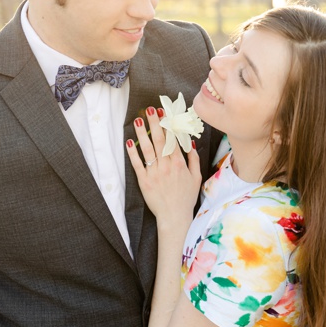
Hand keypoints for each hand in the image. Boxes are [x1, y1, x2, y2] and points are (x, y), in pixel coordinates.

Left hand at [127, 107, 200, 224]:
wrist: (175, 216)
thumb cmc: (186, 197)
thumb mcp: (196, 177)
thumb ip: (194, 159)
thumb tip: (191, 144)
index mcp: (179, 163)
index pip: (172, 139)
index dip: (167, 124)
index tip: (163, 113)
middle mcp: (166, 166)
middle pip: (159, 140)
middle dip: (154, 123)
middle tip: (149, 110)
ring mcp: (154, 173)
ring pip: (147, 149)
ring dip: (142, 134)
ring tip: (137, 121)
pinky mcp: (144, 181)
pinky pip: (137, 164)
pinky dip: (133, 153)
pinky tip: (129, 142)